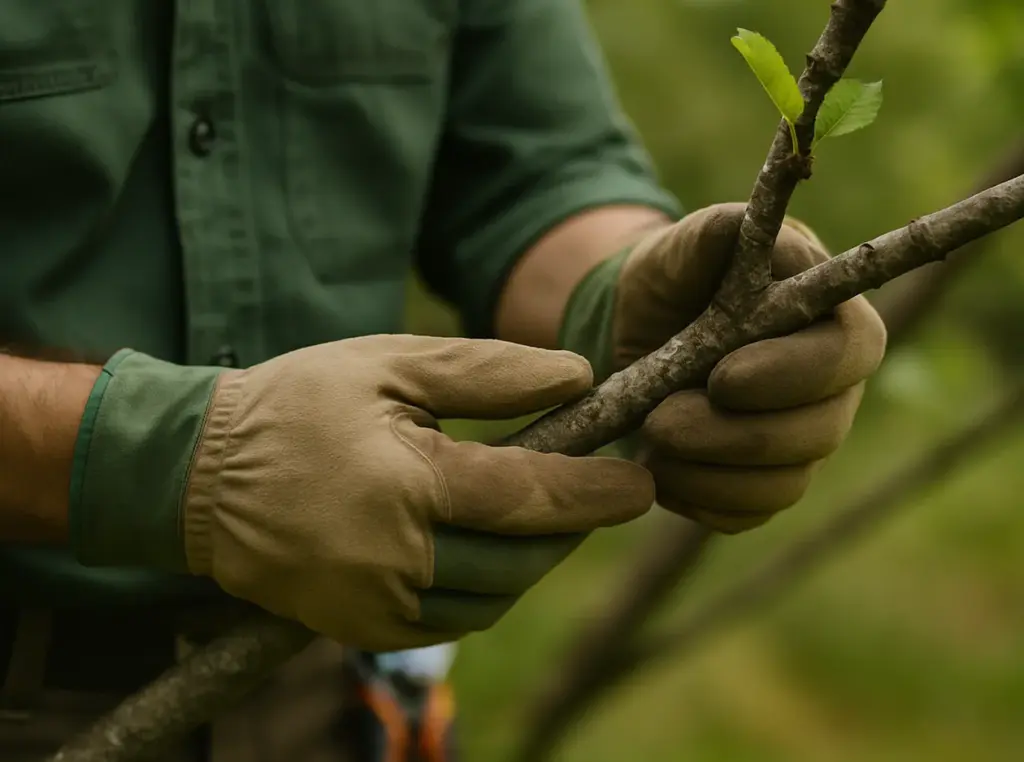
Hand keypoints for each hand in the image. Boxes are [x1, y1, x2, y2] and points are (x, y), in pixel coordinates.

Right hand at [72, 337, 652, 649]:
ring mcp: (376, 606)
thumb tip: (577, 377)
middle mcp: (396, 561)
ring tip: (550, 513)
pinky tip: (494, 547)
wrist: (196, 476)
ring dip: (535, 558)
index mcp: (406, 487)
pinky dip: (489, 586)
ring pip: (495, 596)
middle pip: (522, 557)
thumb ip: (487, 373)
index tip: (643, 482)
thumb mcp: (389, 365)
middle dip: (573, 526)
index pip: (530, 497)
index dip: (597, 492)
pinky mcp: (363, 629)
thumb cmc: (295, 405)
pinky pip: (454, 620)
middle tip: (603, 491)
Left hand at [559, 203, 886, 532]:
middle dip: (734, 434)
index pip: (851, 354)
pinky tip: (656, 471)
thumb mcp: (687, 242)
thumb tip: (752, 227)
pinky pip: (744, 514)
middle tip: (660, 420)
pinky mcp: (757, 483)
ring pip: (783, 484)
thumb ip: (723, 230)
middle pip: (818, 432)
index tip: (722, 378)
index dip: (793, 374)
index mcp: (831, 319)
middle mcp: (830, 388)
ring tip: (650, 439)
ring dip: (708, 471)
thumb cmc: (674, 276)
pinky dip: (697, 500)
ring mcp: (798, 443)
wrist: (633, 326)